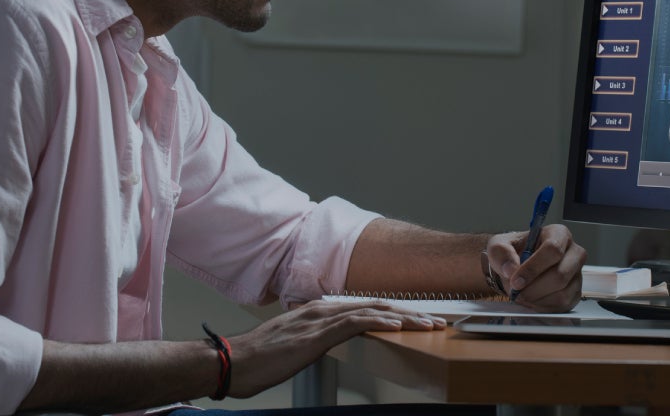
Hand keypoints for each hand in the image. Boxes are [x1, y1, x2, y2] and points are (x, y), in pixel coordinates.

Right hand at [226, 299, 443, 396]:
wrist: (233, 363)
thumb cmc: (260, 359)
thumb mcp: (296, 345)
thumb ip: (317, 338)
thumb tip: (335, 342)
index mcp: (320, 311)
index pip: (367, 308)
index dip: (396, 313)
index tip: (419, 321)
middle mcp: (323, 310)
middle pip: (376, 306)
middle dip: (409, 313)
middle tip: (436, 321)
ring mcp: (319, 320)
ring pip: (371, 312)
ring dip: (403, 317)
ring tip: (428, 324)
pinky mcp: (315, 335)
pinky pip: (353, 324)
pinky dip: (378, 322)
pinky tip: (396, 325)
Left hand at [485, 224, 584, 312]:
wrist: (518, 267)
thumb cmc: (513, 252)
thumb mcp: (499, 246)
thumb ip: (501, 253)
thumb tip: (512, 270)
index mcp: (558, 234)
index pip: (553, 250)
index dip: (533, 268)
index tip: (515, 281)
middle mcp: (574, 253)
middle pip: (560, 275)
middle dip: (534, 289)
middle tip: (516, 293)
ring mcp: (577, 274)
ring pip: (562, 293)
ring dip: (537, 299)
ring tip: (522, 295)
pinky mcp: (575, 293)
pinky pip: (563, 305)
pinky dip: (543, 307)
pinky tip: (531, 300)